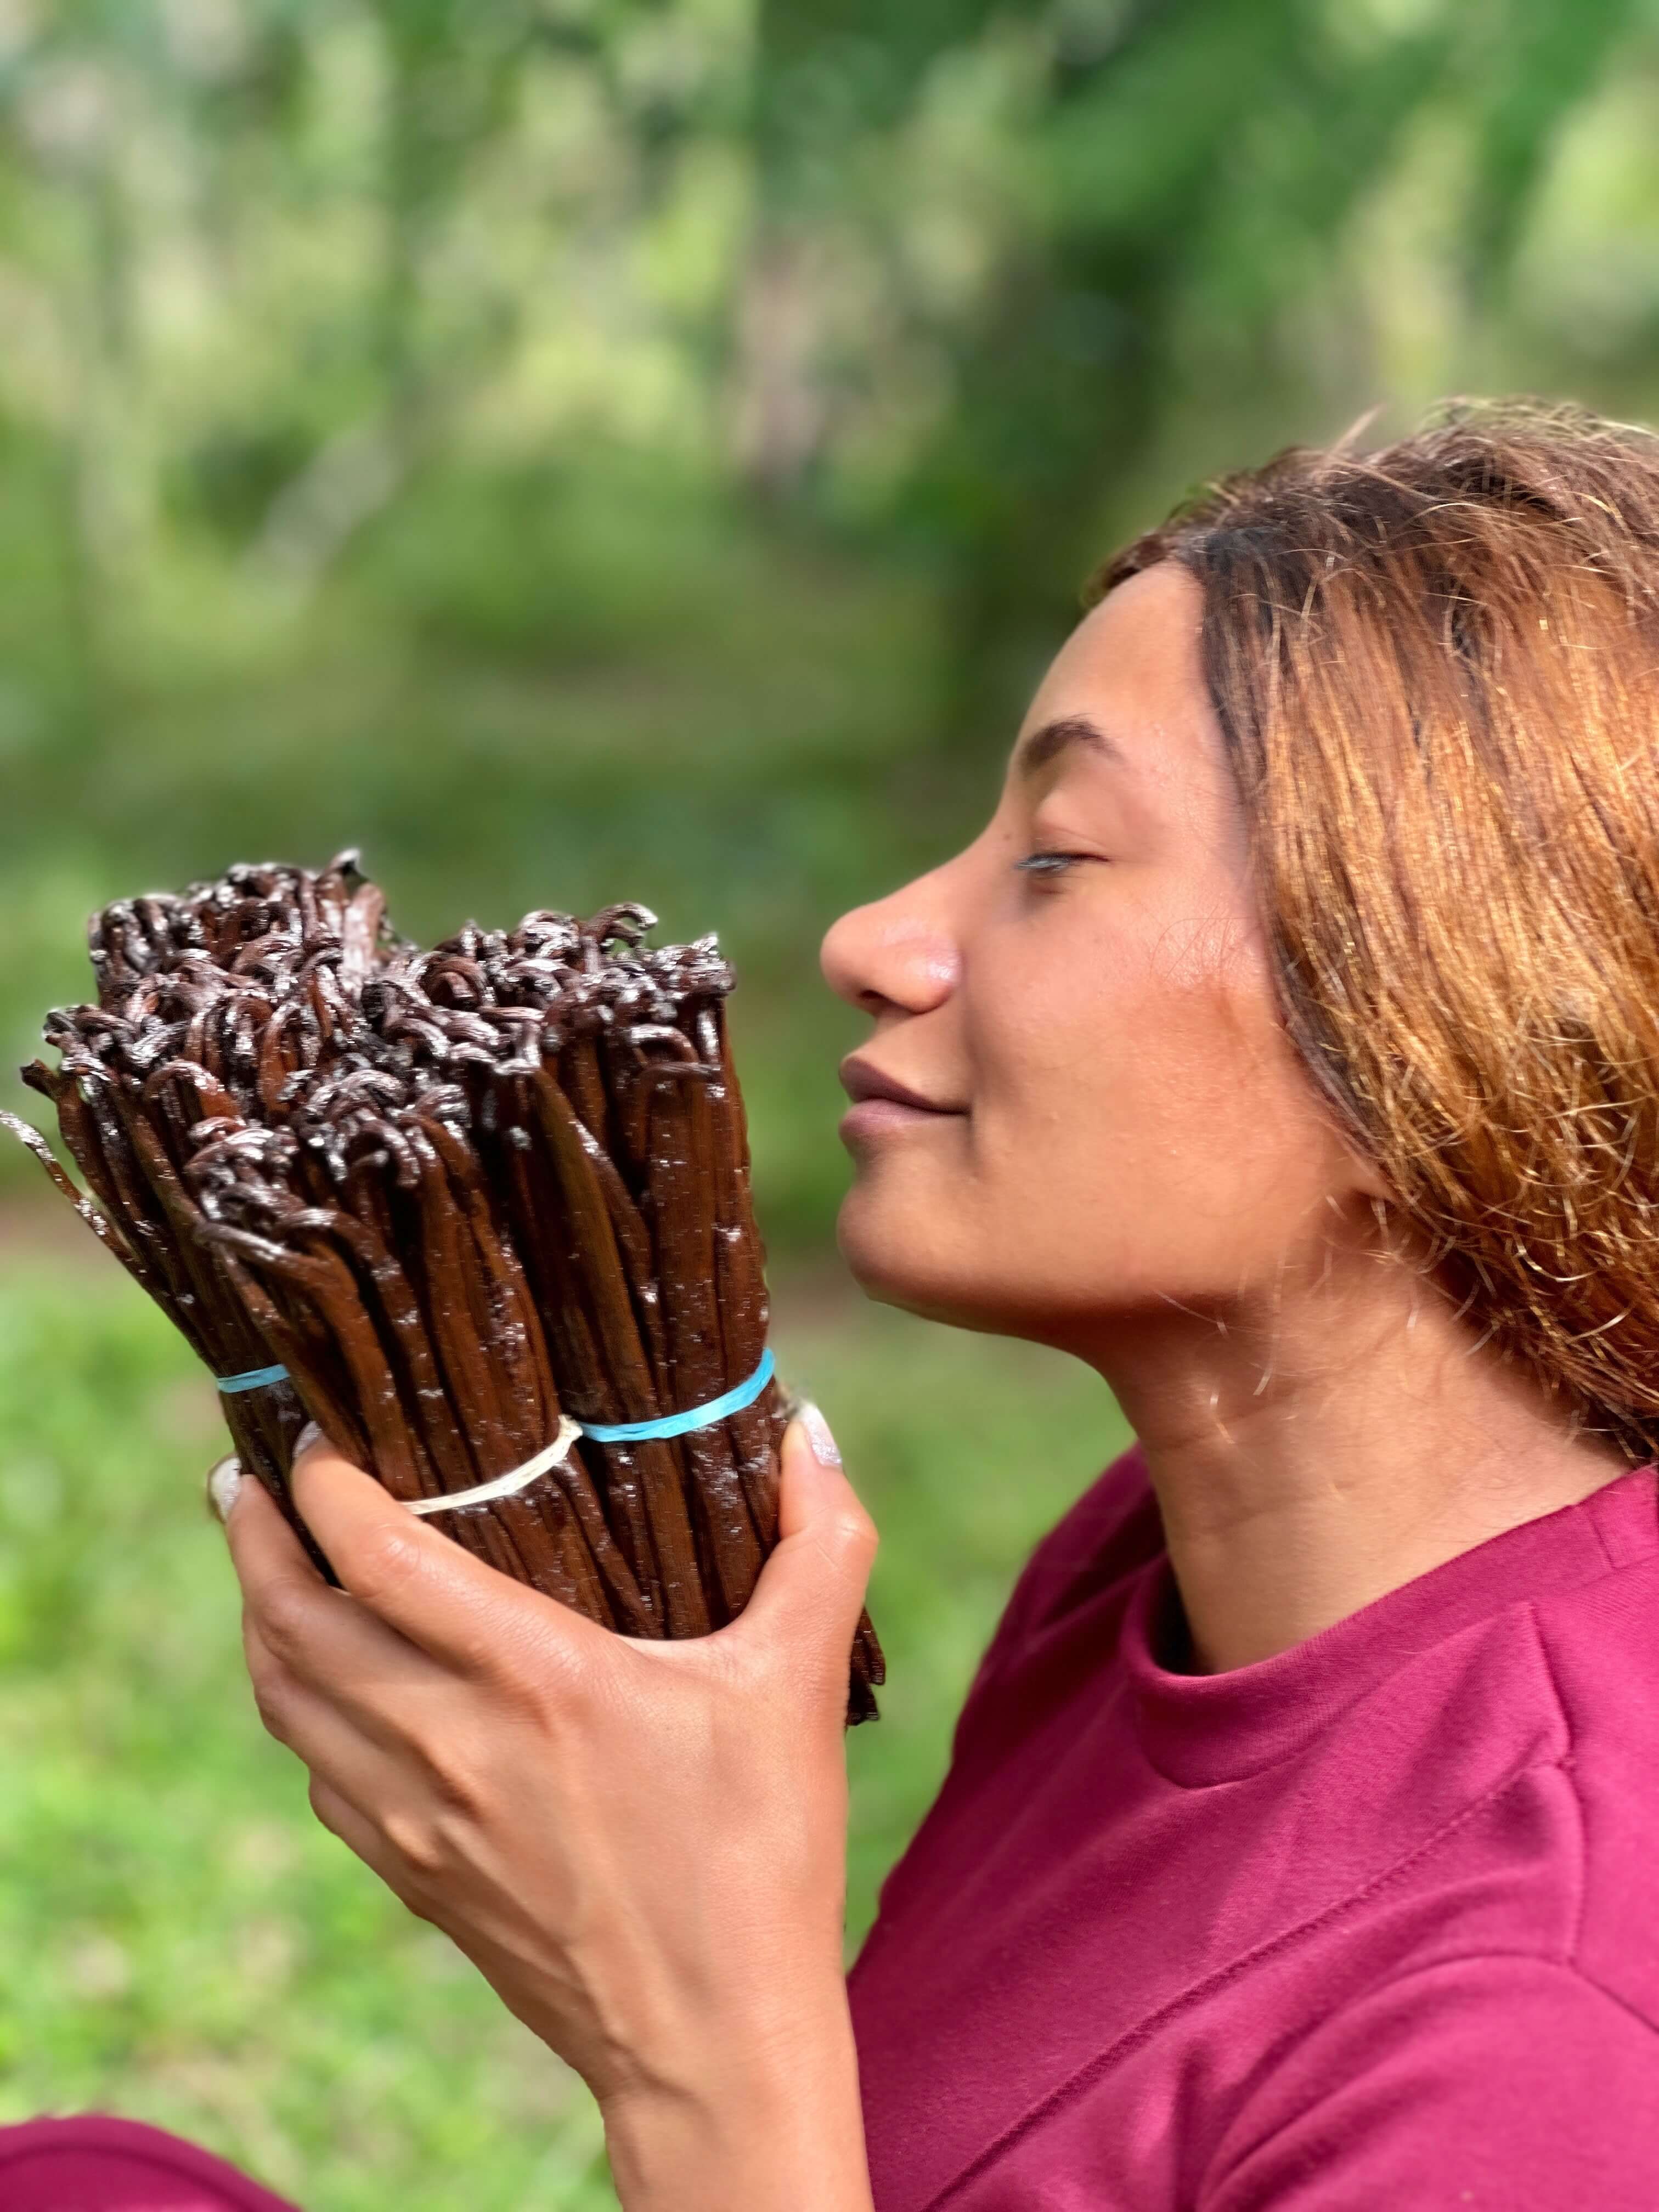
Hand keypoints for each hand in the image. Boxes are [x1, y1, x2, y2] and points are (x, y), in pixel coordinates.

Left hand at [218, 1406, 877, 2211]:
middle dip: (254, 1536)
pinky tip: (324, 1680)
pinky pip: (319, 1773)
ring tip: (263, 1558)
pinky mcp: (415, 1876)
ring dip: (261, 1617)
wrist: (712, 2041)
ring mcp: (418, 1819)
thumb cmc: (761, 1854)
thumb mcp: (801, 1682)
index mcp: (535, 1679)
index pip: (376, 1557)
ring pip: (287, 1700)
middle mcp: (450, 1743)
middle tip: (247, 1476)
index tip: (314, 1432)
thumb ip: (820, 1543)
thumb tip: (810, 1433)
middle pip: (293, 1622)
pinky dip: (297, 1707)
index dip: (323, 1484)